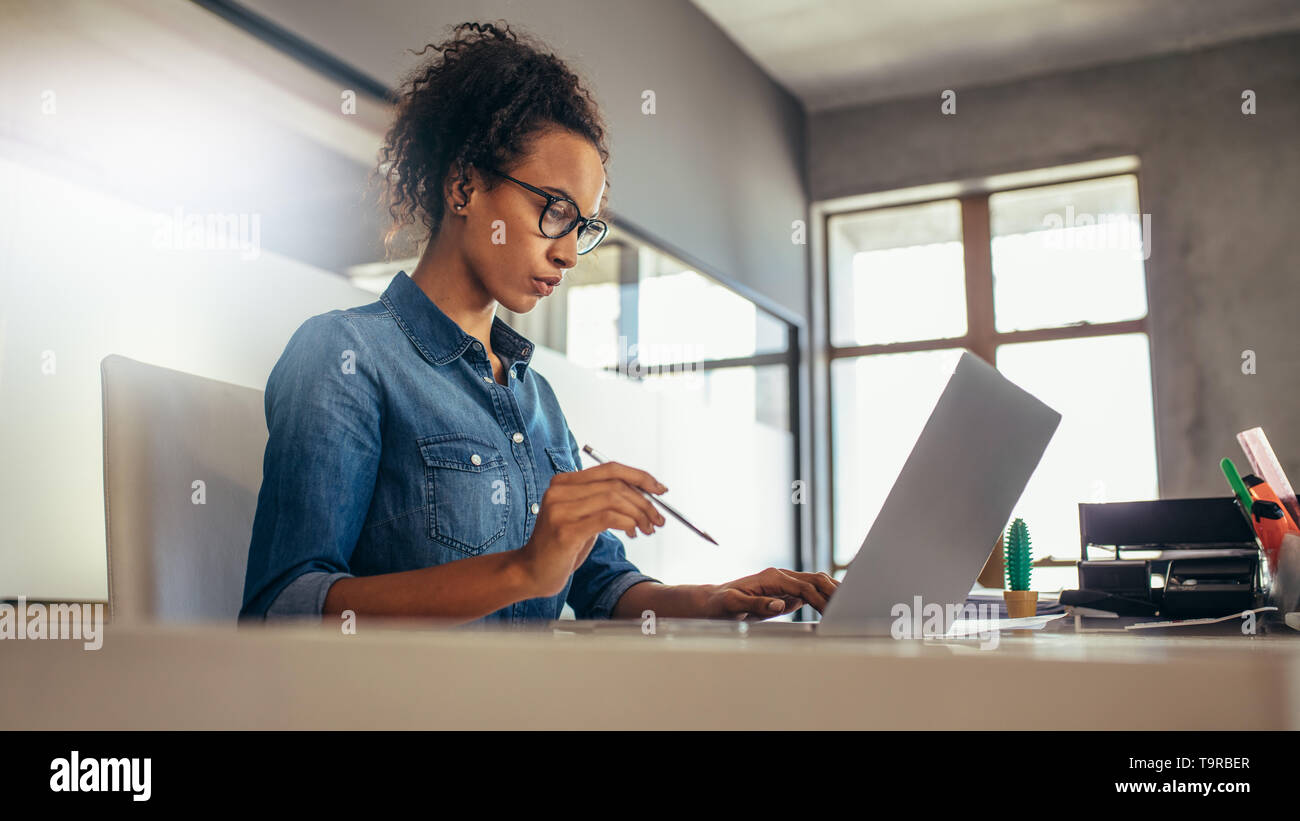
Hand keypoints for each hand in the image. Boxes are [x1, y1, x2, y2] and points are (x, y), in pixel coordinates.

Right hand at [517, 461, 667, 596]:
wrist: (531, 573)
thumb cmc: (561, 547)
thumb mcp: (583, 517)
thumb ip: (604, 502)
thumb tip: (645, 495)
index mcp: (564, 482)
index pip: (610, 469)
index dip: (640, 476)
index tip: (660, 490)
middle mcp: (559, 490)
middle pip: (616, 484)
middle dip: (645, 501)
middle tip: (659, 519)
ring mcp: (560, 509)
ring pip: (614, 499)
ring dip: (639, 514)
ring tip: (647, 530)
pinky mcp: (565, 529)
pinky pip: (607, 518)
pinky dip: (628, 523)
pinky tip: (633, 533)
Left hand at [700, 567, 839, 620]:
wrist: (712, 601)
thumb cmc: (720, 603)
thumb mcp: (733, 606)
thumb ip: (756, 604)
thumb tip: (780, 605)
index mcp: (771, 577)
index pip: (803, 587)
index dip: (819, 599)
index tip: (831, 612)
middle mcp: (780, 576)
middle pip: (815, 579)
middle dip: (833, 591)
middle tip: (850, 606)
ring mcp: (784, 583)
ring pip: (815, 582)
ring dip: (832, 591)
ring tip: (850, 604)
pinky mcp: (785, 592)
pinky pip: (809, 590)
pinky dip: (824, 595)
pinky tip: (836, 604)